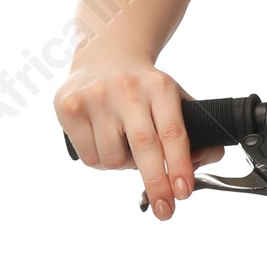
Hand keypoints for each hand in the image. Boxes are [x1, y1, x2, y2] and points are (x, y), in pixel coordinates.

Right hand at [53, 56, 224, 219]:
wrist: (104, 57)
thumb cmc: (144, 91)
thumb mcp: (175, 101)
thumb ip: (196, 135)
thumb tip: (197, 168)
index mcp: (160, 87)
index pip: (173, 132)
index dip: (179, 165)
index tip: (183, 192)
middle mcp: (128, 88)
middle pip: (144, 147)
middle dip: (156, 184)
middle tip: (165, 210)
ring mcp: (96, 96)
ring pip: (113, 159)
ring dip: (122, 166)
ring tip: (122, 145)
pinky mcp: (70, 106)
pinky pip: (89, 158)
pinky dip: (99, 160)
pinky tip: (101, 139)